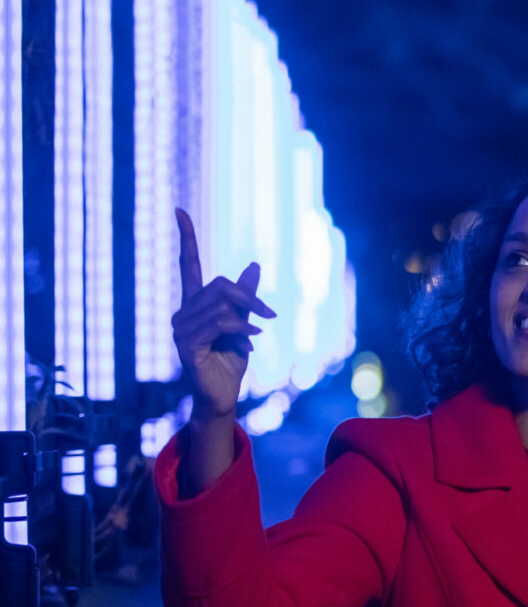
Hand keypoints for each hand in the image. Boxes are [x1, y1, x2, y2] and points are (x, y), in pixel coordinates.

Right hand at [170, 208, 275, 420]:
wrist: (223, 395)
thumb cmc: (230, 361)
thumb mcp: (244, 324)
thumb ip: (246, 298)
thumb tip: (253, 265)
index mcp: (195, 304)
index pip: (188, 264)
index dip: (186, 238)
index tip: (179, 211)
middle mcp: (183, 312)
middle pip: (219, 285)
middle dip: (248, 297)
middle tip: (268, 314)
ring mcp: (181, 328)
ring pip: (221, 306)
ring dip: (247, 319)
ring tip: (256, 334)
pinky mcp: (187, 345)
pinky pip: (218, 324)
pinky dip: (240, 330)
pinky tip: (252, 342)